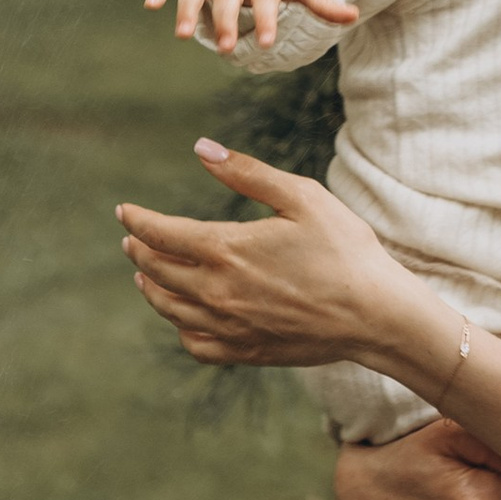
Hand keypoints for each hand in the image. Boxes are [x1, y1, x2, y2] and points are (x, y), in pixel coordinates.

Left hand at [117, 141, 423, 369]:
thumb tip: (201, 148)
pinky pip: (197, 345)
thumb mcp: (301, 197)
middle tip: (131, 240)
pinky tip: (183, 318)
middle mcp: (217, 292)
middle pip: (157, 271)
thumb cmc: (345, 249)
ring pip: (170, 310)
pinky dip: (181, 329)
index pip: (160, 234)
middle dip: (138, 252)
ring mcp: (230, 326)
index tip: (124, 212)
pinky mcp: (247, 351)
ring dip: (151, 289)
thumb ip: (247, 173)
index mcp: (226, 249)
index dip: (137, 221)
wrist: (376, 315)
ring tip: (145, 276)